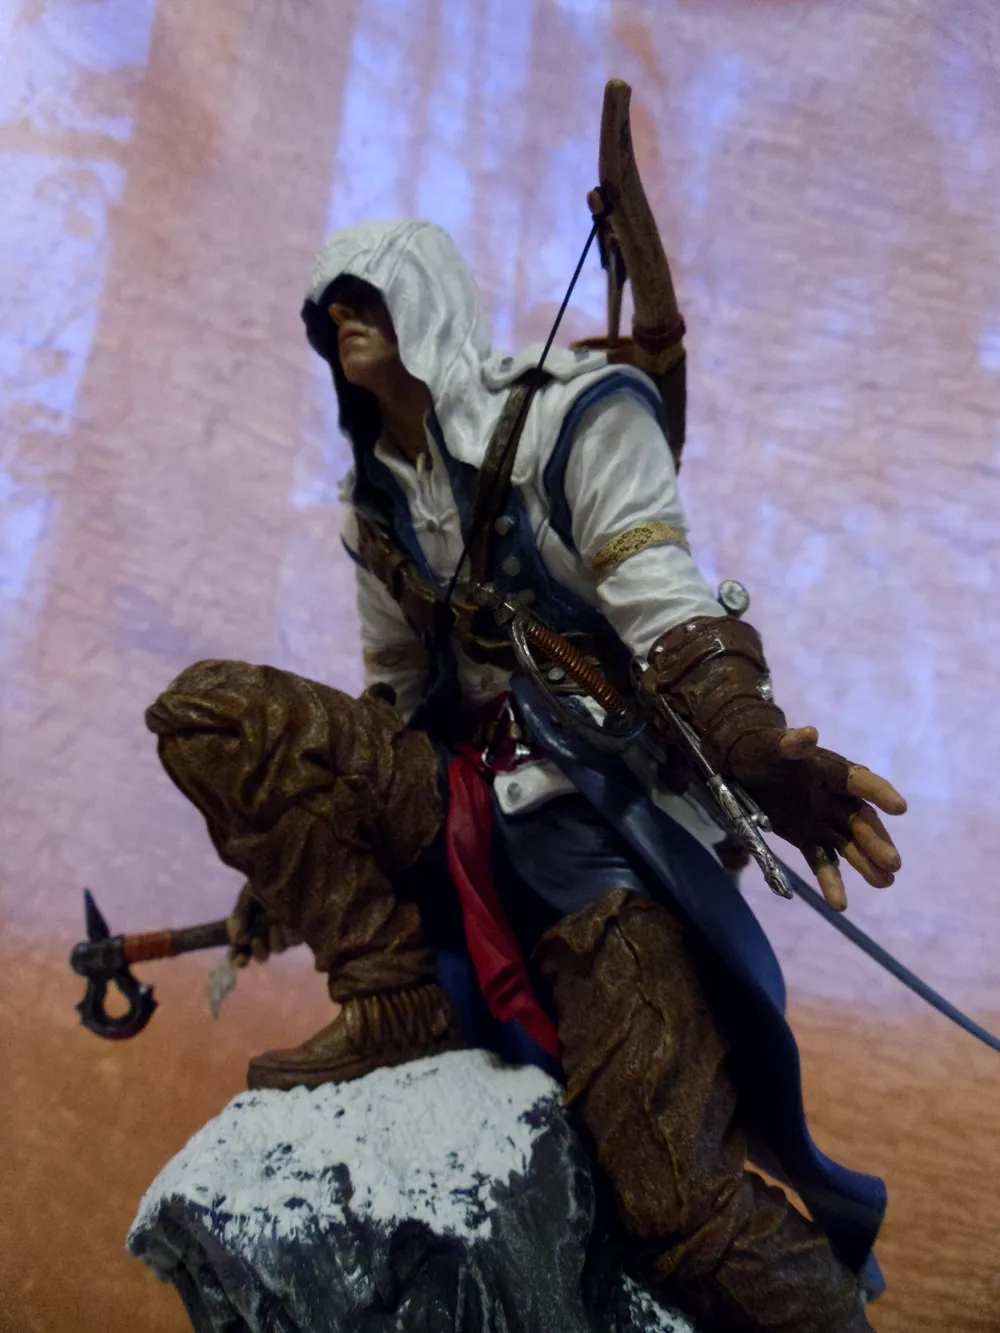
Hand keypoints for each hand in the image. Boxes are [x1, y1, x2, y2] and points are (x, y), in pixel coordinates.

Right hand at [226, 882, 302, 967]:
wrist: (285, 870)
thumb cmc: (263, 883)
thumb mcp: (247, 897)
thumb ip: (240, 916)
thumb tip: (237, 940)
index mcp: (250, 928)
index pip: (240, 950)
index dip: (237, 958)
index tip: (237, 958)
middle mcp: (266, 933)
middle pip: (261, 956)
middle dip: (258, 953)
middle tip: (256, 940)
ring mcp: (283, 931)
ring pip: (278, 949)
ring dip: (274, 942)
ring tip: (273, 925)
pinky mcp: (298, 928)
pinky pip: (293, 940)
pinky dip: (288, 934)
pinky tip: (284, 921)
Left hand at [733, 726, 906, 911]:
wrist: (742, 767)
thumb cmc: (761, 751)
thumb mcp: (770, 746)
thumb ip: (789, 744)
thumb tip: (808, 734)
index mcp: (833, 772)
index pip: (861, 782)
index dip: (880, 793)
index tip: (900, 808)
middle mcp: (835, 799)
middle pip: (860, 821)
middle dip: (877, 841)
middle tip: (893, 863)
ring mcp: (824, 821)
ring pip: (849, 845)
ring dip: (866, 864)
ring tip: (885, 883)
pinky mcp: (808, 839)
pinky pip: (822, 862)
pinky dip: (830, 882)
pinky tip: (839, 905)